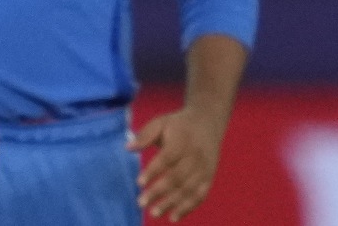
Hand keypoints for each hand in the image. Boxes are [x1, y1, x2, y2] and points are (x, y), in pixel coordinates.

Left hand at [128, 107, 225, 221]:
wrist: (208, 122)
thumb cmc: (178, 125)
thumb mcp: (161, 122)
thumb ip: (145, 135)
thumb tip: (128, 148)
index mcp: (182, 140)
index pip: (167, 158)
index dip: (154, 171)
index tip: (139, 183)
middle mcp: (195, 156)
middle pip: (177, 177)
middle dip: (159, 192)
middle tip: (141, 203)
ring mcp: (204, 169)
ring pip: (188, 189)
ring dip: (171, 204)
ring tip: (154, 213)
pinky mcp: (209, 178)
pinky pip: (199, 196)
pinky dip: (187, 208)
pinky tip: (173, 217)